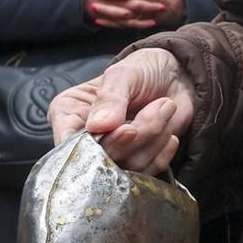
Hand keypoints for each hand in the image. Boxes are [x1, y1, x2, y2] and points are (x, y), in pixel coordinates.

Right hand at [48, 49, 194, 174]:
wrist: (175, 76)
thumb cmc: (142, 70)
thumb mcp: (123, 74)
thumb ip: (109, 98)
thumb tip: (97, 126)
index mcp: (68, 115)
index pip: (68, 145)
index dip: (95, 146)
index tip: (126, 129)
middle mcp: (85, 140)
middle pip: (101, 161)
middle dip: (135, 137)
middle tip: (156, 108)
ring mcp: (112, 155)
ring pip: (128, 167)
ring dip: (154, 138)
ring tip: (164, 107)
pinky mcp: (136, 165)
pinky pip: (148, 173)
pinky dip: (163, 151)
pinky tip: (168, 128)